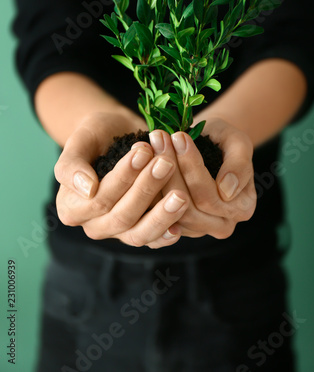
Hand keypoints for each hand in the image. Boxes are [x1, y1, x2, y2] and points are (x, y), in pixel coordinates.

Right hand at [54, 112, 188, 248]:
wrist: (117, 135)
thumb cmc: (96, 135)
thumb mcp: (79, 140)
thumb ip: (72, 165)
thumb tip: (87, 189)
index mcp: (71, 207)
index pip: (99, 198)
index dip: (123, 177)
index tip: (143, 151)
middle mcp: (93, 225)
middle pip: (122, 216)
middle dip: (146, 189)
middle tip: (167, 163)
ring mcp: (117, 232)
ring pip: (139, 233)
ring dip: (161, 215)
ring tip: (181, 195)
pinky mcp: (139, 230)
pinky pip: (153, 239)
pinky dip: (167, 233)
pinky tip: (182, 222)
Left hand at [148, 118, 255, 238]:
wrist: (211, 144)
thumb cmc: (226, 141)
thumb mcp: (239, 143)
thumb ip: (239, 165)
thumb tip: (227, 190)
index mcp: (243, 208)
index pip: (210, 196)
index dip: (192, 166)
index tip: (179, 136)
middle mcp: (223, 225)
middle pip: (188, 207)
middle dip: (171, 168)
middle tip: (159, 138)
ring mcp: (198, 228)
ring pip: (170, 211)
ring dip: (156, 175)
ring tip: (151, 144)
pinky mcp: (177, 226)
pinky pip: (158, 213)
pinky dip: (149, 187)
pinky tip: (142, 160)